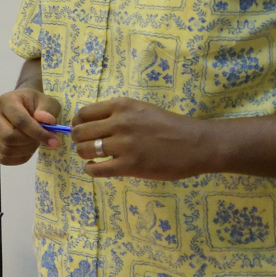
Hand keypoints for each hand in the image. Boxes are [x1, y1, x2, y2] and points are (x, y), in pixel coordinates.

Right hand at [0, 87, 64, 165]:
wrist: (22, 106)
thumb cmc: (35, 104)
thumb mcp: (47, 101)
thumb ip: (48, 109)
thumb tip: (46, 120)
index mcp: (6, 101)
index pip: (20, 120)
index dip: (38, 133)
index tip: (54, 141)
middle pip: (8, 137)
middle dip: (29, 142)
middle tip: (40, 140)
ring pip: (5, 149)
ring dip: (25, 151)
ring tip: (33, 143)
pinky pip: (2, 158)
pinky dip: (18, 158)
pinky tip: (26, 150)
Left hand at [71, 98, 211, 180]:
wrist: (197, 144)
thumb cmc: (170, 126)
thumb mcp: (141, 109)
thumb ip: (117, 114)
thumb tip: (89, 124)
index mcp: (122, 106)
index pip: (83, 114)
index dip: (78, 124)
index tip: (81, 130)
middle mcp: (119, 123)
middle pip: (80, 132)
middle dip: (79, 140)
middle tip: (87, 145)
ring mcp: (124, 145)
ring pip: (85, 150)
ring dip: (84, 155)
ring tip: (92, 157)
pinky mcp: (130, 166)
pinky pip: (97, 170)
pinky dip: (91, 170)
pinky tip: (96, 168)